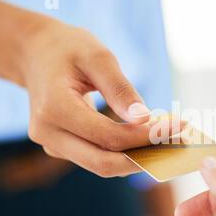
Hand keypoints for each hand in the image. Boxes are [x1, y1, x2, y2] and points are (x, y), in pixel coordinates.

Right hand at [21, 20, 179, 176]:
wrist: (37, 55)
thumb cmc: (69, 49)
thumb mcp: (97, 56)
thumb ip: (120, 88)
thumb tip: (144, 119)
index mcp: (54, 108)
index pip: (108, 137)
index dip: (145, 137)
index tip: (177, 127)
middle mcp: (48, 133)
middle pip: (103, 163)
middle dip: (145, 158)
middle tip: (178, 144)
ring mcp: (53, 144)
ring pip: (102, 165)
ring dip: (137, 158)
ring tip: (169, 142)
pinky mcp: (62, 148)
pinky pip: (97, 157)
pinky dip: (124, 153)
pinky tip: (147, 141)